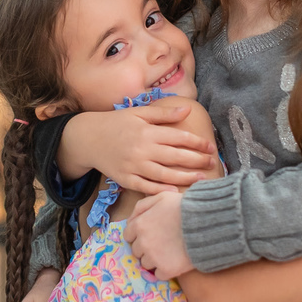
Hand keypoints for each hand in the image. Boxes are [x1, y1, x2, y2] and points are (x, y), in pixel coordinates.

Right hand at [58, 104, 215, 193]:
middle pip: (175, 157)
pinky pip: (146, 187)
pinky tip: (175, 192)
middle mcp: (142, 149)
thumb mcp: (139, 113)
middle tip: (213, 163)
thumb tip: (188, 109)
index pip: (178, 137)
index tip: (210, 147)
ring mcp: (133, 166)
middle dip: (197, 160)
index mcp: (147, 131)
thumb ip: (163, 113)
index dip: (197, 142)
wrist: (88, 138)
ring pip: (164, 175)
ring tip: (202, 179)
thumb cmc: (117, 123)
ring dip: (185, 178)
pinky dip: (161, 190)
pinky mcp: (125, 179)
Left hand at [125, 191, 192, 279]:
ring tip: (170, 251)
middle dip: (146, 247)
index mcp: (139, 225)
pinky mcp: (167, 270)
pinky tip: (175, 260)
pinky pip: (159, 274)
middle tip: (161, 242)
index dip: (138, 235)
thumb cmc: (184, 206)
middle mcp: (143, 242)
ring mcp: (154, 258)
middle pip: (136, 251)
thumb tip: (131, 219)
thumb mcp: (161, 197)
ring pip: (146, 264)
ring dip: (155, 259)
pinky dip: (166, 269)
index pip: (128, 236)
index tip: (149, 235)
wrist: (206, 222)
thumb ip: (142, 206)